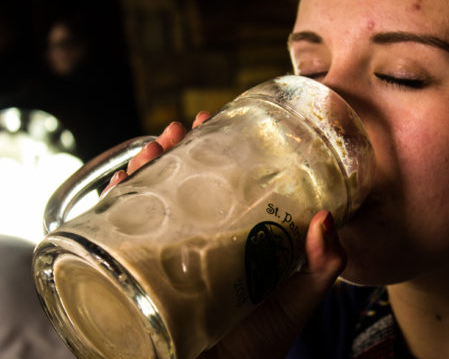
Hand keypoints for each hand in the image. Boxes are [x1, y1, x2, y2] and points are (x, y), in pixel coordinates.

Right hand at [104, 111, 346, 358]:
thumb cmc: (260, 346)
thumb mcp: (298, 298)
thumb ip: (322, 264)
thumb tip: (327, 219)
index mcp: (229, 238)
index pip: (216, 183)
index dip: (211, 150)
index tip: (212, 121)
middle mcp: (193, 243)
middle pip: (178, 185)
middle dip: (172, 152)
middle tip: (175, 130)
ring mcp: (163, 260)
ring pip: (145, 204)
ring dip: (142, 170)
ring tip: (151, 148)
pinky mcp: (137, 281)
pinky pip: (116, 239)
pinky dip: (112, 209)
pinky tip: (120, 186)